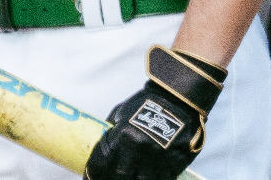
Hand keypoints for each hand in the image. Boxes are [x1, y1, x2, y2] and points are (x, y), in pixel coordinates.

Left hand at [85, 46, 224, 179]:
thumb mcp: (122, 112)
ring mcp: (157, 158)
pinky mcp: (174, 163)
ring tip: (133, 176)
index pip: (101, 162)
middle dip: (115, 178)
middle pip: (120, 176)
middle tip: (114, 177)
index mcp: (122, 135)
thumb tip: (103, 146)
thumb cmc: (146, 103)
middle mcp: (138, 149)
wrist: (178, 99)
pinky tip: (149, 177)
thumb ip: (112, 130)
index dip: (93, 173)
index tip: (91, 177)